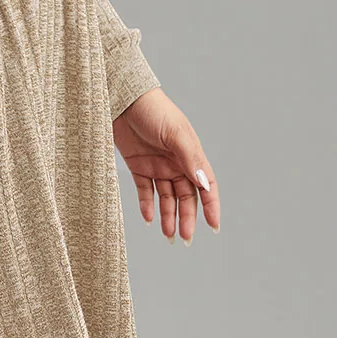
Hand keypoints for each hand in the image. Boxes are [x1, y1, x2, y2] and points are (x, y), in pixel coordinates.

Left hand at [112, 89, 218, 241]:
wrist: (122, 98)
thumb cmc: (154, 110)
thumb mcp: (175, 134)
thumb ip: (190, 159)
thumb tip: (205, 184)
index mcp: (191, 155)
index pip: (206, 186)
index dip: (211, 206)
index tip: (214, 227)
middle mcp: (176, 163)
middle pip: (186, 197)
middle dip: (187, 218)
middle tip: (185, 238)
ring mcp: (157, 165)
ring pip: (166, 197)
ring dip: (168, 216)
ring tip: (168, 236)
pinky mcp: (138, 166)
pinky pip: (144, 191)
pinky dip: (147, 205)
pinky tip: (149, 219)